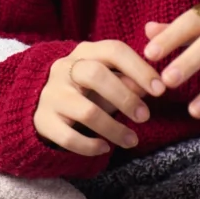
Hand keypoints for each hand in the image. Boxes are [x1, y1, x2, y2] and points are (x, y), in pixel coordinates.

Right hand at [34, 40, 166, 155]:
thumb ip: (128, 79)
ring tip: (132, 140)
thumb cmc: (85, 88)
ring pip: (86, 111)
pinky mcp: (42, 121)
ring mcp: (51, 94)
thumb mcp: (107, 78)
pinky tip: (104, 148)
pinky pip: (68, 137)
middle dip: (126, 98)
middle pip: (96, 76)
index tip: (160, 90)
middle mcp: (64, 69)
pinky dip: (90, 146)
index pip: (114, 50)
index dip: (140, 69)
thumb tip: (151, 86)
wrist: (39, 102)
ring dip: (114, 129)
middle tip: (145, 116)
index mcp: (85, 51)